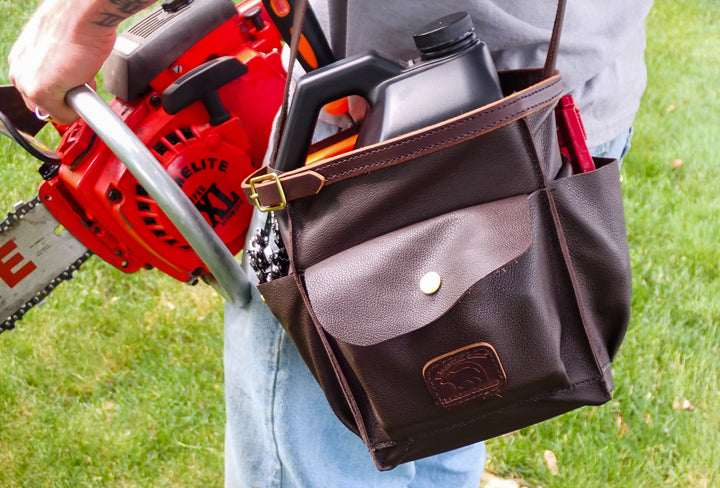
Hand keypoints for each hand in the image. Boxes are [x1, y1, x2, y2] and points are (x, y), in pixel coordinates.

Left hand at [8, 0, 117, 124]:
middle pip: (46, 105)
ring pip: (55, 110)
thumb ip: (57, 68)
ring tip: (80, 75)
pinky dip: (79, 108)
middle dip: (66, 99)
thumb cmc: (76, 24)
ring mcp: (28, 83)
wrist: (82, 15)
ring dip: (73, 101)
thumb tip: (70, 81)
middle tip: (79, 77)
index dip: (63, 91)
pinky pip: (64, 115)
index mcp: (21, 61)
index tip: (73, 81)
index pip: (40, 94)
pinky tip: (82, 81)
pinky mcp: (40, 92)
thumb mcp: (60, 48)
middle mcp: (20, 72)